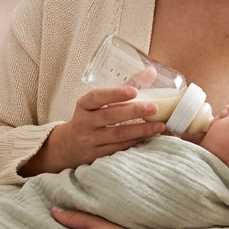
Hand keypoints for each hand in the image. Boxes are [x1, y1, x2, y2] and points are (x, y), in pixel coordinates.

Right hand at [21, 86, 164, 174]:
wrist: (68, 146)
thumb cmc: (90, 118)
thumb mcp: (98, 103)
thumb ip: (124, 88)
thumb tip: (151, 72)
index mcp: (84, 106)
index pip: (96, 97)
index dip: (114, 94)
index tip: (133, 91)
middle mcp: (84, 123)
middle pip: (109, 116)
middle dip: (133, 112)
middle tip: (154, 108)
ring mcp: (89, 141)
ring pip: (117, 135)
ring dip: (140, 130)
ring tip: (159, 126)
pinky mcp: (95, 156)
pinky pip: (118, 148)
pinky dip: (135, 142)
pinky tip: (148, 137)